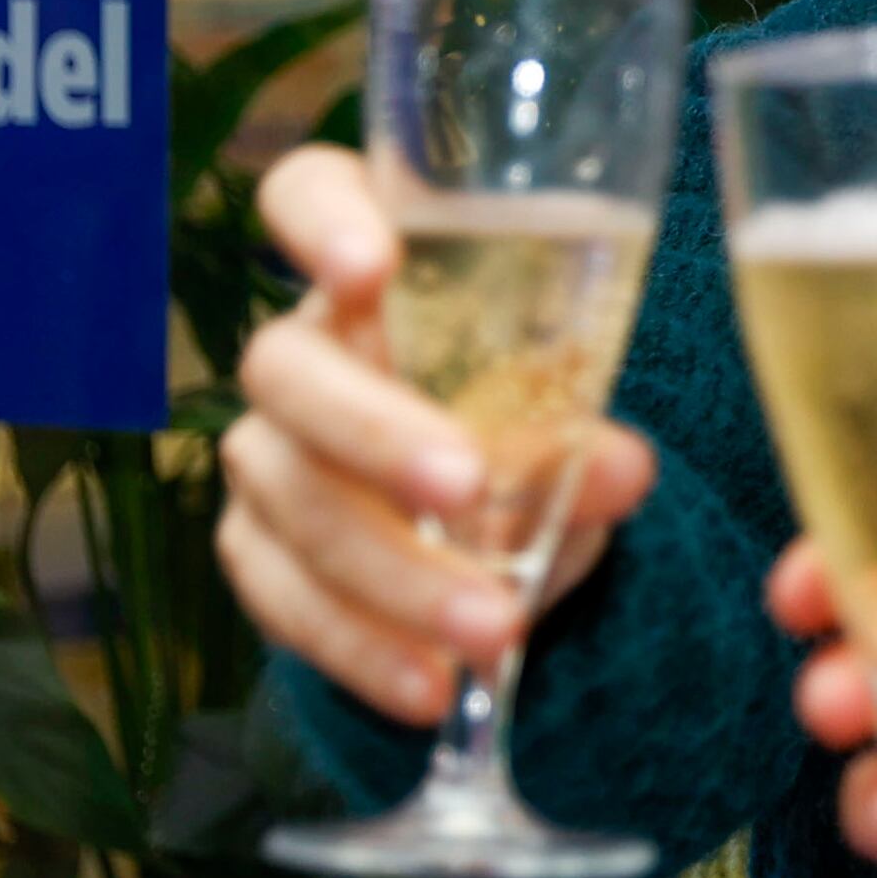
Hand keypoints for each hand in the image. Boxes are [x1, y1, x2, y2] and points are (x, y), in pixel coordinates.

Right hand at [217, 145, 656, 723]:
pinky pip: (284, 601)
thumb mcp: (572, 401)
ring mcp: (266, 452)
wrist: (483, 498)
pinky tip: (433, 685)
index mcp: (373, 264)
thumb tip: (617, 468)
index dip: (320, 218)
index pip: (306, 193)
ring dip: (393, 572)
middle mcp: (303, 348)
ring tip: (493, 626)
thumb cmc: (529, 400)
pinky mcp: (259, 547)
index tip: (371, 261)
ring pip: (288, 502)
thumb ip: (584, 425)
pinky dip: (363, 648)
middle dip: (375, 432)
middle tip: (466, 487)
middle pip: (287, 371)